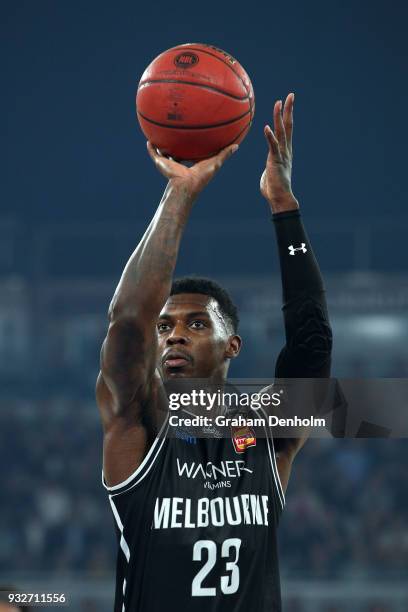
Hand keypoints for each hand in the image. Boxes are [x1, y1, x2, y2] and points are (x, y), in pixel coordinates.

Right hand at [147, 142, 238, 197]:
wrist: (185, 185)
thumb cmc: (201, 176)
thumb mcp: (215, 163)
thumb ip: (224, 154)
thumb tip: (237, 146)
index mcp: (191, 165)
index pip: (191, 154)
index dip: (193, 147)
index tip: (194, 138)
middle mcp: (179, 165)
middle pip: (177, 153)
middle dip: (176, 145)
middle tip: (176, 133)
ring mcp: (169, 164)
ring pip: (164, 153)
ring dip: (162, 146)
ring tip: (159, 135)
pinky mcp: (161, 163)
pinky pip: (154, 153)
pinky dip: (151, 148)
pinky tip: (149, 140)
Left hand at [260, 93, 298, 211]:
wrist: (280, 198)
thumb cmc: (273, 189)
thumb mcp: (270, 172)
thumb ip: (269, 166)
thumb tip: (267, 169)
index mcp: (284, 151)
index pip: (287, 129)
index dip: (287, 116)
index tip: (287, 102)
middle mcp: (285, 150)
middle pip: (288, 126)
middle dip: (289, 110)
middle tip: (290, 95)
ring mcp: (281, 154)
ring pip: (281, 132)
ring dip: (279, 117)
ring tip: (278, 103)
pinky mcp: (275, 161)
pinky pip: (272, 146)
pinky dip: (269, 136)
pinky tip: (266, 127)